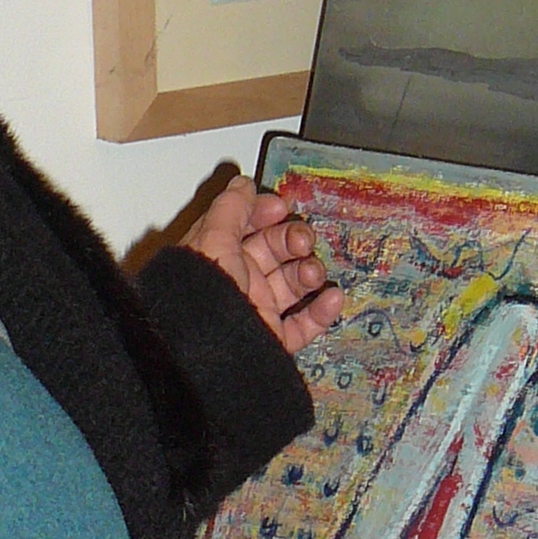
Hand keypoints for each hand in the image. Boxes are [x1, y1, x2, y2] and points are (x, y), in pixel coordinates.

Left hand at [182, 169, 342, 353]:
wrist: (210, 354)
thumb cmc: (205, 295)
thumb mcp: (214, 240)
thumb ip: (231, 208)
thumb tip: (243, 184)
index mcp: (218, 256)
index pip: (245, 226)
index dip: (264, 213)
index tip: (281, 207)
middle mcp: (238, 282)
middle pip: (274, 251)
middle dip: (293, 240)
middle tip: (302, 241)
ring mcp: (257, 310)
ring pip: (293, 284)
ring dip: (309, 272)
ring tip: (312, 272)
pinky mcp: (274, 340)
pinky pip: (304, 324)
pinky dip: (321, 311)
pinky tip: (332, 297)